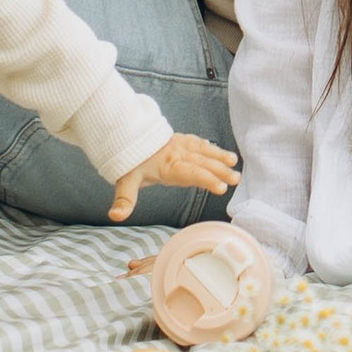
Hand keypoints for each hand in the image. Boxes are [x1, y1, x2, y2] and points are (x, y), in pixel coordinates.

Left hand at [106, 132, 239, 222]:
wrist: (123, 135)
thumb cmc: (127, 162)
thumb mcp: (124, 182)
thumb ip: (124, 200)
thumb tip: (116, 216)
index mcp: (167, 166)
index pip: (190, 173)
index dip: (206, 180)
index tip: (221, 188)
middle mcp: (176, 154)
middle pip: (201, 162)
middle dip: (219, 170)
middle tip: (235, 179)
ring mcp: (179, 145)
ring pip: (202, 150)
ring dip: (219, 156)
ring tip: (234, 163)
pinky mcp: (179, 140)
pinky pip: (198, 142)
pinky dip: (210, 147)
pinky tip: (221, 153)